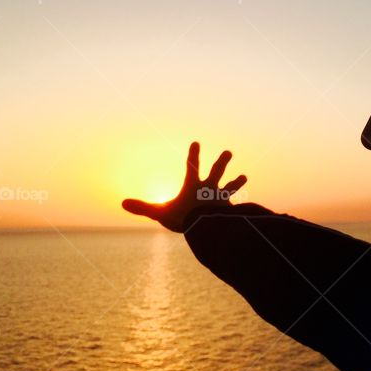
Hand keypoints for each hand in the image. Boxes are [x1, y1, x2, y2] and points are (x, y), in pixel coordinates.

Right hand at [122, 141, 247, 232]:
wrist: (209, 228)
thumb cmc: (184, 219)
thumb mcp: (160, 213)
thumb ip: (143, 208)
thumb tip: (123, 203)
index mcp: (194, 186)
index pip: (192, 166)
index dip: (194, 154)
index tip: (196, 143)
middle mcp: (210, 189)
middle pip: (217, 171)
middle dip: (222, 161)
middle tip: (228, 152)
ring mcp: (222, 199)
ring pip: (230, 187)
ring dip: (236, 181)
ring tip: (244, 176)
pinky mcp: (230, 210)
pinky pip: (236, 207)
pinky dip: (241, 206)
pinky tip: (247, 207)